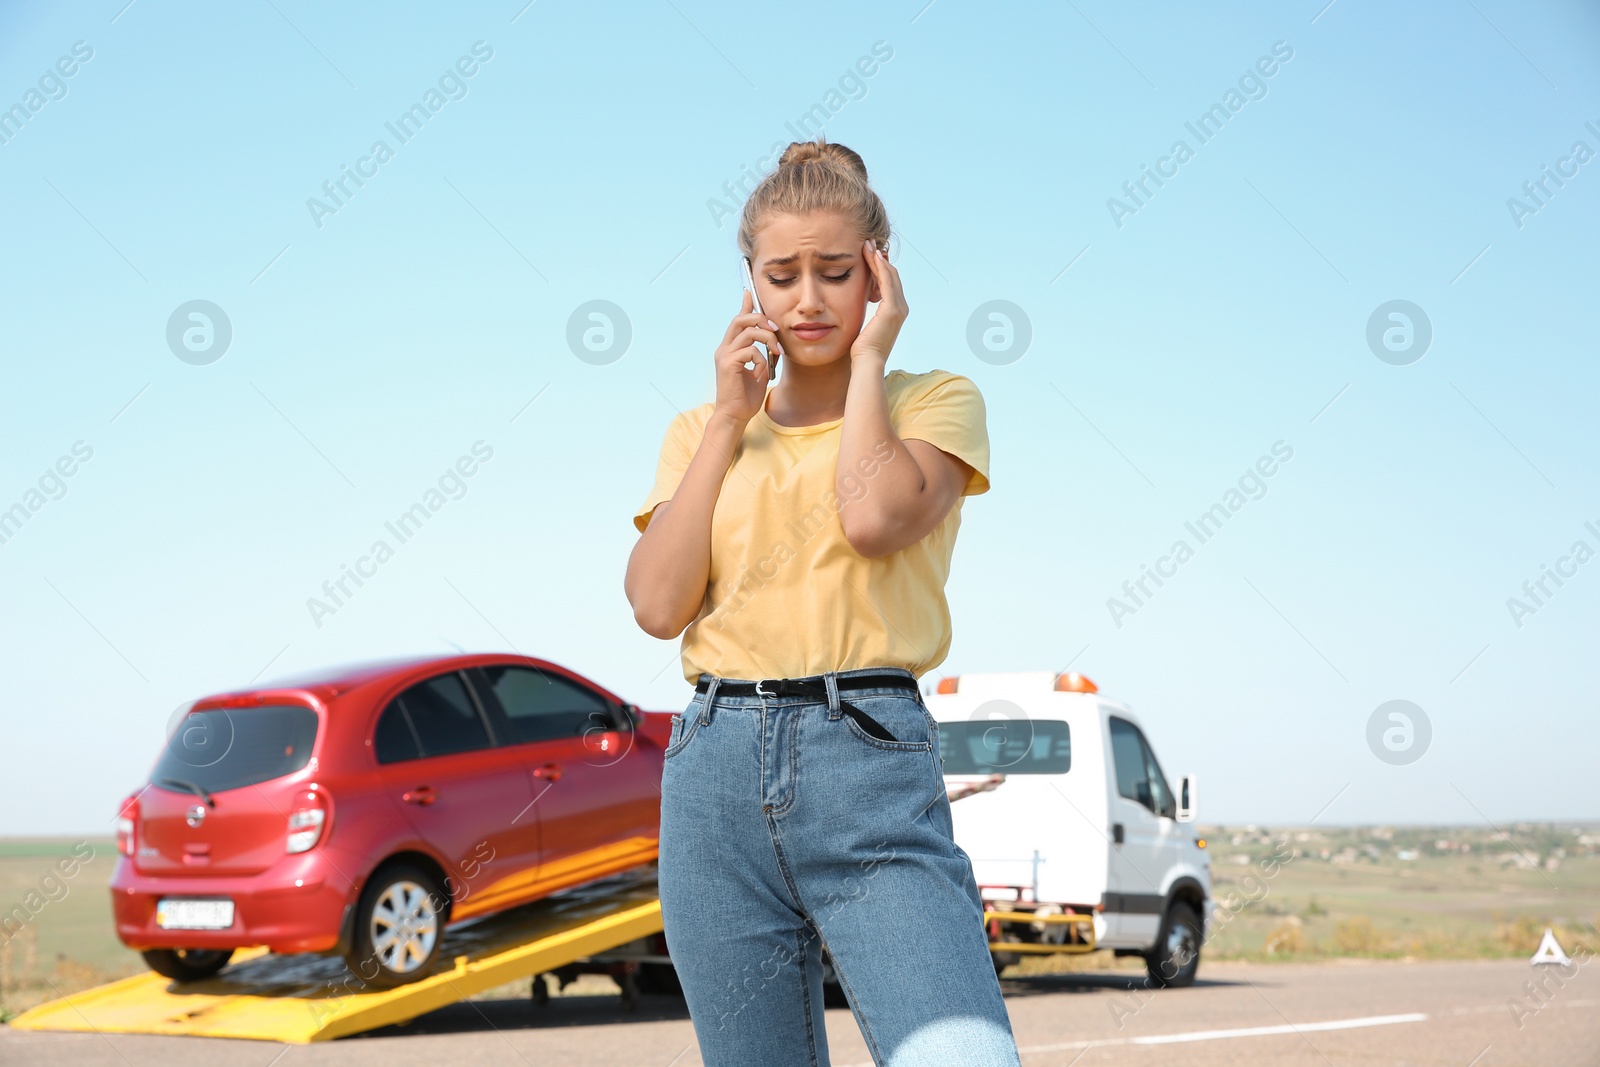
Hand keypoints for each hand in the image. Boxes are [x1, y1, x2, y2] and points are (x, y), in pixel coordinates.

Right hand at [713, 289, 782, 423]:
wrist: (736, 416)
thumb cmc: (747, 396)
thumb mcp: (758, 369)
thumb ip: (761, 354)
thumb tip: (771, 341)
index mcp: (730, 348)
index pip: (737, 320)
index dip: (745, 305)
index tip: (750, 292)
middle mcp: (724, 348)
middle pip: (740, 319)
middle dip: (761, 319)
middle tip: (776, 330)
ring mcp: (724, 355)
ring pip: (748, 331)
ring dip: (767, 339)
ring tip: (776, 352)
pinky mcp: (727, 364)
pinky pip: (750, 351)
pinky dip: (761, 360)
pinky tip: (761, 374)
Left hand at [850, 239, 906, 363]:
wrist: (867, 362)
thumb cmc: (861, 349)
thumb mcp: (865, 324)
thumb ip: (865, 310)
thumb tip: (857, 300)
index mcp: (895, 311)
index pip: (889, 282)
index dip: (879, 266)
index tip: (867, 253)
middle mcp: (901, 307)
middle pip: (892, 275)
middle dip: (879, 258)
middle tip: (868, 243)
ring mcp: (899, 308)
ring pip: (890, 275)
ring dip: (878, 258)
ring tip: (867, 245)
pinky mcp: (892, 309)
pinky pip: (887, 281)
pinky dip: (879, 267)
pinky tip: (871, 256)